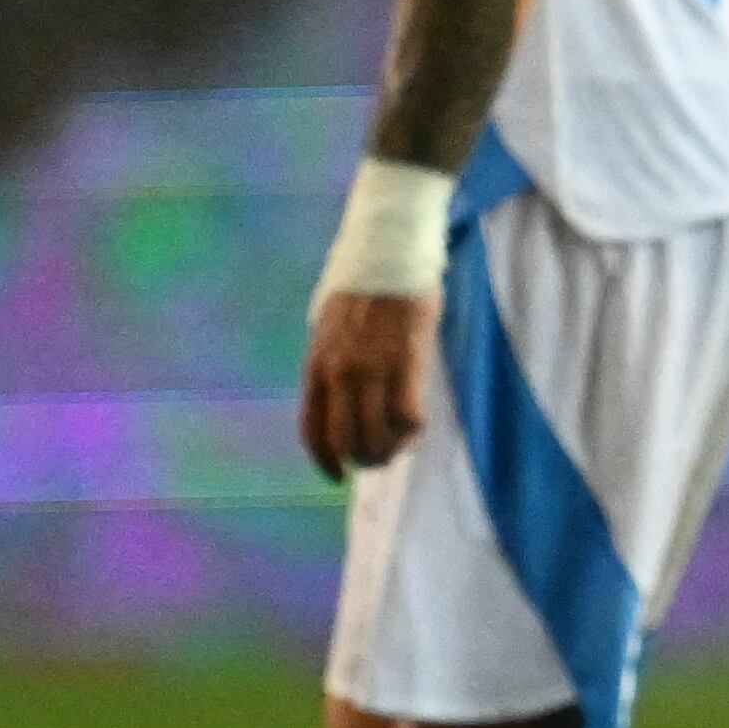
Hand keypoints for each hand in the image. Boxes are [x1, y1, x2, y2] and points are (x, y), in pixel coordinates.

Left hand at [300, 291, 432, 477]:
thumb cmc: (362, 285)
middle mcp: (339, 373)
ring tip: (399, 446)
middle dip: (361, 459)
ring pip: (377, 434)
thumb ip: (331, 363)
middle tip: (377, 459)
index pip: (312, 430)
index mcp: (316, 366)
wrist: (388, 252)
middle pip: (345, 440)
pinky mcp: (406, 363)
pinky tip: (416, 427)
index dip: (325, 461)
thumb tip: (341, 397)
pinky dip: (412, 431)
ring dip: (389, 450)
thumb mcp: (328, 327)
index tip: (337, 475)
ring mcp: (372, 369)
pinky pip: (408, 416)